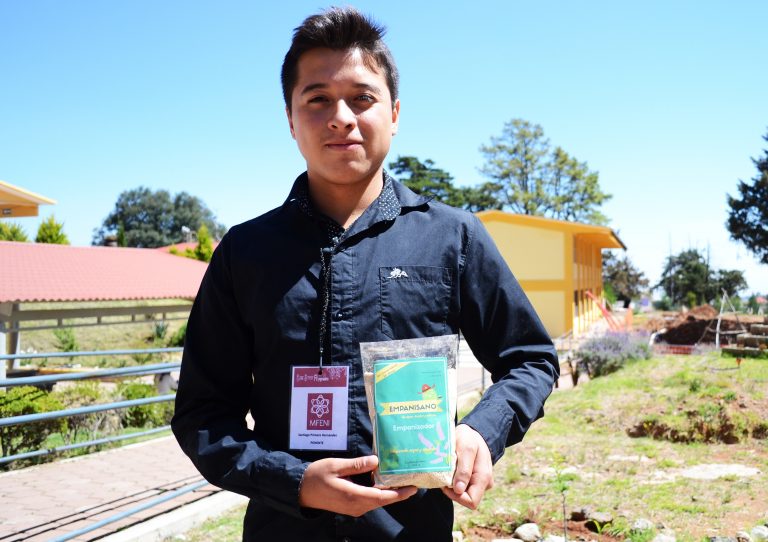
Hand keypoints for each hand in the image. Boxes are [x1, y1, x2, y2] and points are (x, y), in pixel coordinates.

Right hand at [298, 455, 416, 515]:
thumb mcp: (335, 465)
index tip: (413, 488)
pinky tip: (385, 483)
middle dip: (399, 493)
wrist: (301, 490)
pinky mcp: (351, 506)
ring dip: (391, 493)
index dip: (399, 494)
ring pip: (377, 502)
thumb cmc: (316, 476)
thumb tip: (376, 461)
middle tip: (413, 481)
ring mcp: (354, 507)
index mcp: (353, 495)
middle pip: (383, 501)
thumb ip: (356, 465)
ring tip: (403, 480)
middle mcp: (356, 505)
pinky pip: (370, 501)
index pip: (381, 497)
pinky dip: (380, 493)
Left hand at [441, 424, 493, 509]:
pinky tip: (452, 469)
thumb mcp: (466, 448)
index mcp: (484, 478)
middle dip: (453, 490)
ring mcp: (479, 482)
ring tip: (449, 469)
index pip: (471, 501)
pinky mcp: (473, 479)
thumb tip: (459, 490)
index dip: (456, 496)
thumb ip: (464, 469)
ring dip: (453, 484)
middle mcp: (484, 483)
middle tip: (445, 474)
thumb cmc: (469, 438)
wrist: (473, 431)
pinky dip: (454, 480)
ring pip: (462, 492)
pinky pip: (462, 486)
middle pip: (465, 498)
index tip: (446, 483)